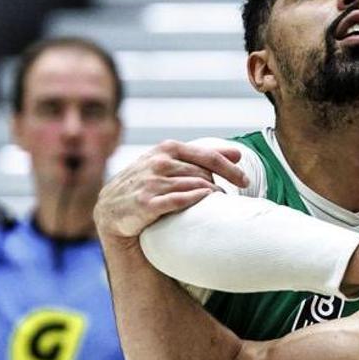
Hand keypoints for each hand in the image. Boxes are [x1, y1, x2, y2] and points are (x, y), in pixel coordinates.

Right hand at [94, 139, 248, 242]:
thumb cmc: (148, 185)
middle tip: (229, 200)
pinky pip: (178, 201)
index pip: (208, 156)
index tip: (246, 181)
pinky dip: (195, 202)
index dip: (231, 169)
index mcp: (167, 148)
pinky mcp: (146, 203)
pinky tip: (203, 205)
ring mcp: (151, 182)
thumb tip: (238, 153)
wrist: (112, 210)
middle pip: (203, 174)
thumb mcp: (171, 163)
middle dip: (220, 186)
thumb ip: (202, 156)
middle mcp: (159, 162)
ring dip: (211, 197)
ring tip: (219, 207)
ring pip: (194, 187)